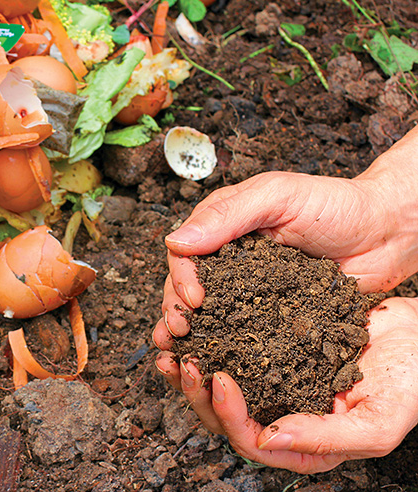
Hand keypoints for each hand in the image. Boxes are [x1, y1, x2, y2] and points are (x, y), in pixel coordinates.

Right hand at [153, 160, 417, 345]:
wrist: (384, 233)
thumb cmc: (335, 205)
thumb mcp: (278, 197)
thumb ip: (227, 216)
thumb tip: (175, 241)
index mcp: (225, 225)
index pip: (186, 252)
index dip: (181, 277)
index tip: (193, 299)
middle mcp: (231, 258)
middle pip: (188, 285)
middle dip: (177, 308)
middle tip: (179, 331)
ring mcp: (249, 287)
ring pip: (209, 311)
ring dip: (191, 332)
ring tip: (182, 354)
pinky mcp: (270, 312)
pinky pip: (242, 329)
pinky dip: (224, 345)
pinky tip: (214, 362)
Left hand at [156, 297, 417, 473]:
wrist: (416, 335)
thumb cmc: (408, 382)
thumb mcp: (377, 420)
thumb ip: (326, 438)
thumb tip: (268, 438)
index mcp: (303, 442)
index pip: (251, 440)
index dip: (229, 414)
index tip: (219, 378)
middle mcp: (282, 413)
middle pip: (226, 415)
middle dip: (198, 392)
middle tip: (184, 361)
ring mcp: (275, 380)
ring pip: (221, 384)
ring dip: (193, 368)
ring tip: (173, 345)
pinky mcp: (272, 349)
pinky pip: (233, 348)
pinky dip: (211, 338)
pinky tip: (196, 324)